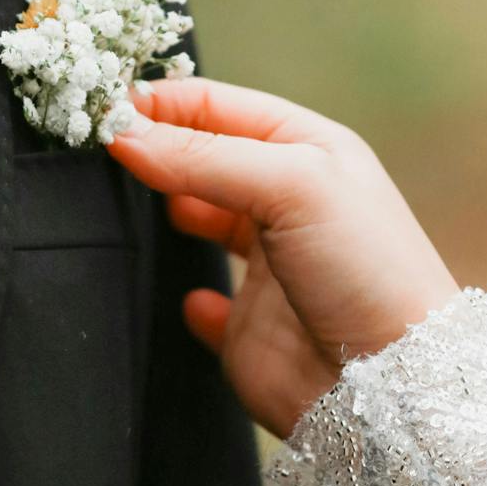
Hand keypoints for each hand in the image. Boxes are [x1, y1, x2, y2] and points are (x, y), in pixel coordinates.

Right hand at [108, 80, 458, 438]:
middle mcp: (287, 201)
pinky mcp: (253, 327)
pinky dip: (193, 299)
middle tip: (93, 146)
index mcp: (306, 150)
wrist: (393, 383)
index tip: (100, 106)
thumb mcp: (290, 186)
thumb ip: (203, 157)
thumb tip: (121, 133)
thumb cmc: (364, 267)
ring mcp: (270, 265)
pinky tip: (192, 299)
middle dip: (154, 148)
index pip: (216, 106)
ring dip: (166, 209)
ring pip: (201, 222)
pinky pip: (211, 305)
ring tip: (122, 205)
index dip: (160, 101)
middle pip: (204, 157)